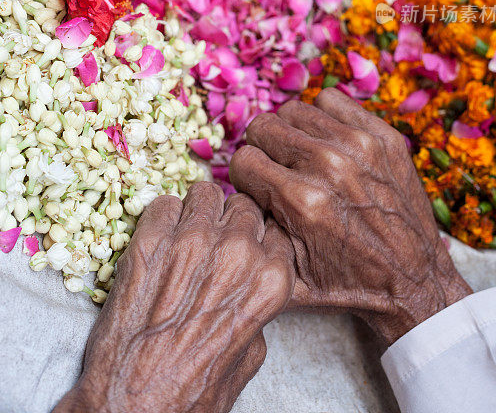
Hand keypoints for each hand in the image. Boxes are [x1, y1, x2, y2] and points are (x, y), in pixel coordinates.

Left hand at [53, 183, 294, 412]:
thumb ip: (257, 308)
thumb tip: (248, 285)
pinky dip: (161, 218)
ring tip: (185, 234)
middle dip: (229, 221)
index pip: (274, 229)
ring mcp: (192, 241)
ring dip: (197, 211)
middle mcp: (237, 252)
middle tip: (212, 242)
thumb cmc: (192, 390)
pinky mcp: (150, 240)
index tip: (243, 245)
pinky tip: (159, 242)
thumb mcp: (250, 354)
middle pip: (242, 206)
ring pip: (205, 192)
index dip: (257, 237)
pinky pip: (163, 203)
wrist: (133, 406)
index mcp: (270, 279)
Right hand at [229, 88, 470, 345]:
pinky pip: (331, 100)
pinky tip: (328, 142)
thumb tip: (235, 192)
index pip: (242, 160)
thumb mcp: (288, 275)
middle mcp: (328, 166)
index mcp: (301, 201)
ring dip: (291, 133)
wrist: (414, 281)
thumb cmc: (348, 283)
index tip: (258, 188)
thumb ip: (253, 231)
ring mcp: (359, 146)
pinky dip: (323, 118)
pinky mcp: (383, 136)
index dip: (246, 178)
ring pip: (294, 110)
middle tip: (277, 171)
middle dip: (263, 150)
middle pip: (263, 127)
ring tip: (303, 157)